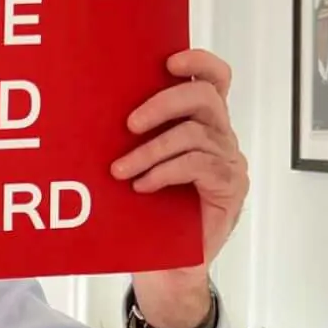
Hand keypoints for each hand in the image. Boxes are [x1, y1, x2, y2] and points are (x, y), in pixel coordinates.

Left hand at [112, 48, 248, 323]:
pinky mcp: (230, 187)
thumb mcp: (139, 165)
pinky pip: (198, 165)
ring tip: (122, 170)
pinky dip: (164, 171)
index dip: (199, 62)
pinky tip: (143, 186)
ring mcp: (229, 162)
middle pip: (205, 98)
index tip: (169, 61)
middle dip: (163, 103)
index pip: (216, 79)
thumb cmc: (149, 213)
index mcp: (203, 123)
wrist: (166, 266)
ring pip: (194, 134)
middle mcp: (221, 137)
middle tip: (129, 123)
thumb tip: (98, 107)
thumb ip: (138, 136)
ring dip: (151, 150)